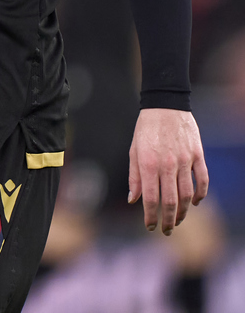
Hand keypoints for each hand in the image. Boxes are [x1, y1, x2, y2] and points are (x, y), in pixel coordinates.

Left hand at [128, 108, 207, 234]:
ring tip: (179, 220)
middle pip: (171, 202)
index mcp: (149, 164)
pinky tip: (196, 202)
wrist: (165, 104)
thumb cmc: (146, 128)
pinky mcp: (198, 155)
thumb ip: (134, 177)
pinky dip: (201, 195)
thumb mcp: (134, 150)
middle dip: (169, 221)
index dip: (150, 217)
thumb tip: (133, 200)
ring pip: (188, 195)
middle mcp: (167, 164)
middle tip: (167, 231)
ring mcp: (185, 160)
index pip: (151, 199)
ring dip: (184, 212)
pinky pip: (203, 180)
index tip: (150, 227)